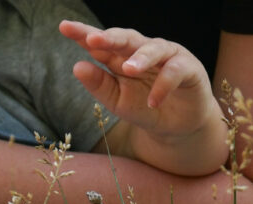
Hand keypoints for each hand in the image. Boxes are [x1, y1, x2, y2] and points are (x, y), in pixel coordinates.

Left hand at [59, 20, 217, 138]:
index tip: (64, 27)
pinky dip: (164, 86)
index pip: (101, 44)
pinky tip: (153, 101)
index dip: (83, 35)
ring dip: (141, 58)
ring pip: (153, 49)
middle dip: (110, 37)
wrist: (176, 125)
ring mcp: (167, 57)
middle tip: (92, 39)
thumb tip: (77, 67)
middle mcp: (143, 51)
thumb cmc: (144, 107)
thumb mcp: (116, 101)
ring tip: (129, 70)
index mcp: (121, 57)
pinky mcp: (188, 68)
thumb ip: (99, 85)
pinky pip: (174, 71)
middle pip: (126, 38)